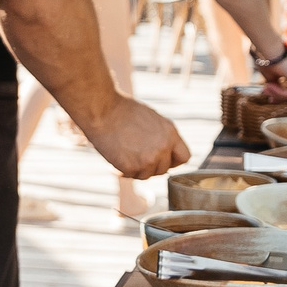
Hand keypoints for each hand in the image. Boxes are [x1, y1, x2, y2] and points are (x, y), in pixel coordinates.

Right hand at [75, 94, 190, 179]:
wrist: (102, 109)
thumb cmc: (122, 110)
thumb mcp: (152, 119)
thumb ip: (162, 136)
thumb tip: (164, 152)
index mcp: (170, 133)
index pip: (184, 157)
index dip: (172, 160)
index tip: (161, 158)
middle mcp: (163, 148)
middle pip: (163, 169)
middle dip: (150, 165)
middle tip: (134, 154)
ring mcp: (148, 159)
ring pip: (146, 175)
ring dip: (135, 169)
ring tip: (123, 152)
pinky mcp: (131, 167)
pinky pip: (129, 176)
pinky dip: (121, 170)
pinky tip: (114, 157)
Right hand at [258, 47, 286, 94]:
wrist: (270, 50)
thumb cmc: (270, 58)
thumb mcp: (274, 75)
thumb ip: (277, 85)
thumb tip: (273, 96)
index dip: (283, 94)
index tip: (270, 98)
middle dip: (281, 97)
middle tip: (268, 96)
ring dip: (278, 94)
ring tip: (266, 88)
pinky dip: (279, 92)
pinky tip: (269, 86)